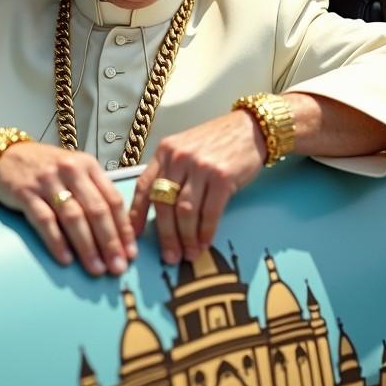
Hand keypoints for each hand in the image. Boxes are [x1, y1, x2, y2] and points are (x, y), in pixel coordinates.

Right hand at [0, 141, 137, 275]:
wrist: (5, 155)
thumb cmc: (46, 168)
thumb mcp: (74, 171)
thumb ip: (94, 193)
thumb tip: (117, 233)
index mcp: (88, 165)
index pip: (112, 199)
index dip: (124, 229)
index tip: (130, 253)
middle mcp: (70, 170)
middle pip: (96, 210)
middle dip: (110, 242)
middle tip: (117, 267)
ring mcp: (47, 181)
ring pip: (73, 216)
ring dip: (87, 246)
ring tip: (96, 268)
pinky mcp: (25, 192)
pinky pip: (44, 220)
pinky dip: (57, 241)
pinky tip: (66, 259)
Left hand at [130, 110, 265, 264]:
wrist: (251, 128)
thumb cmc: (218, 142)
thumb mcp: (186, 148)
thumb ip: (171, 172)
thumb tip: (162, 213)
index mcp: (165, 151)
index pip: (144, 186)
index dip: (136, 214)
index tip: (134, 236)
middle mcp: (178, 157)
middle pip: (163, 204)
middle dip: (165, 235)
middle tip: (169, 256)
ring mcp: (200, 167)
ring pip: (185, 212)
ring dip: (186, 238)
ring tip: (189, 254)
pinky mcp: (222, 177)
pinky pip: (210, 212)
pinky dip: (206, 232)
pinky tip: (205, 242)